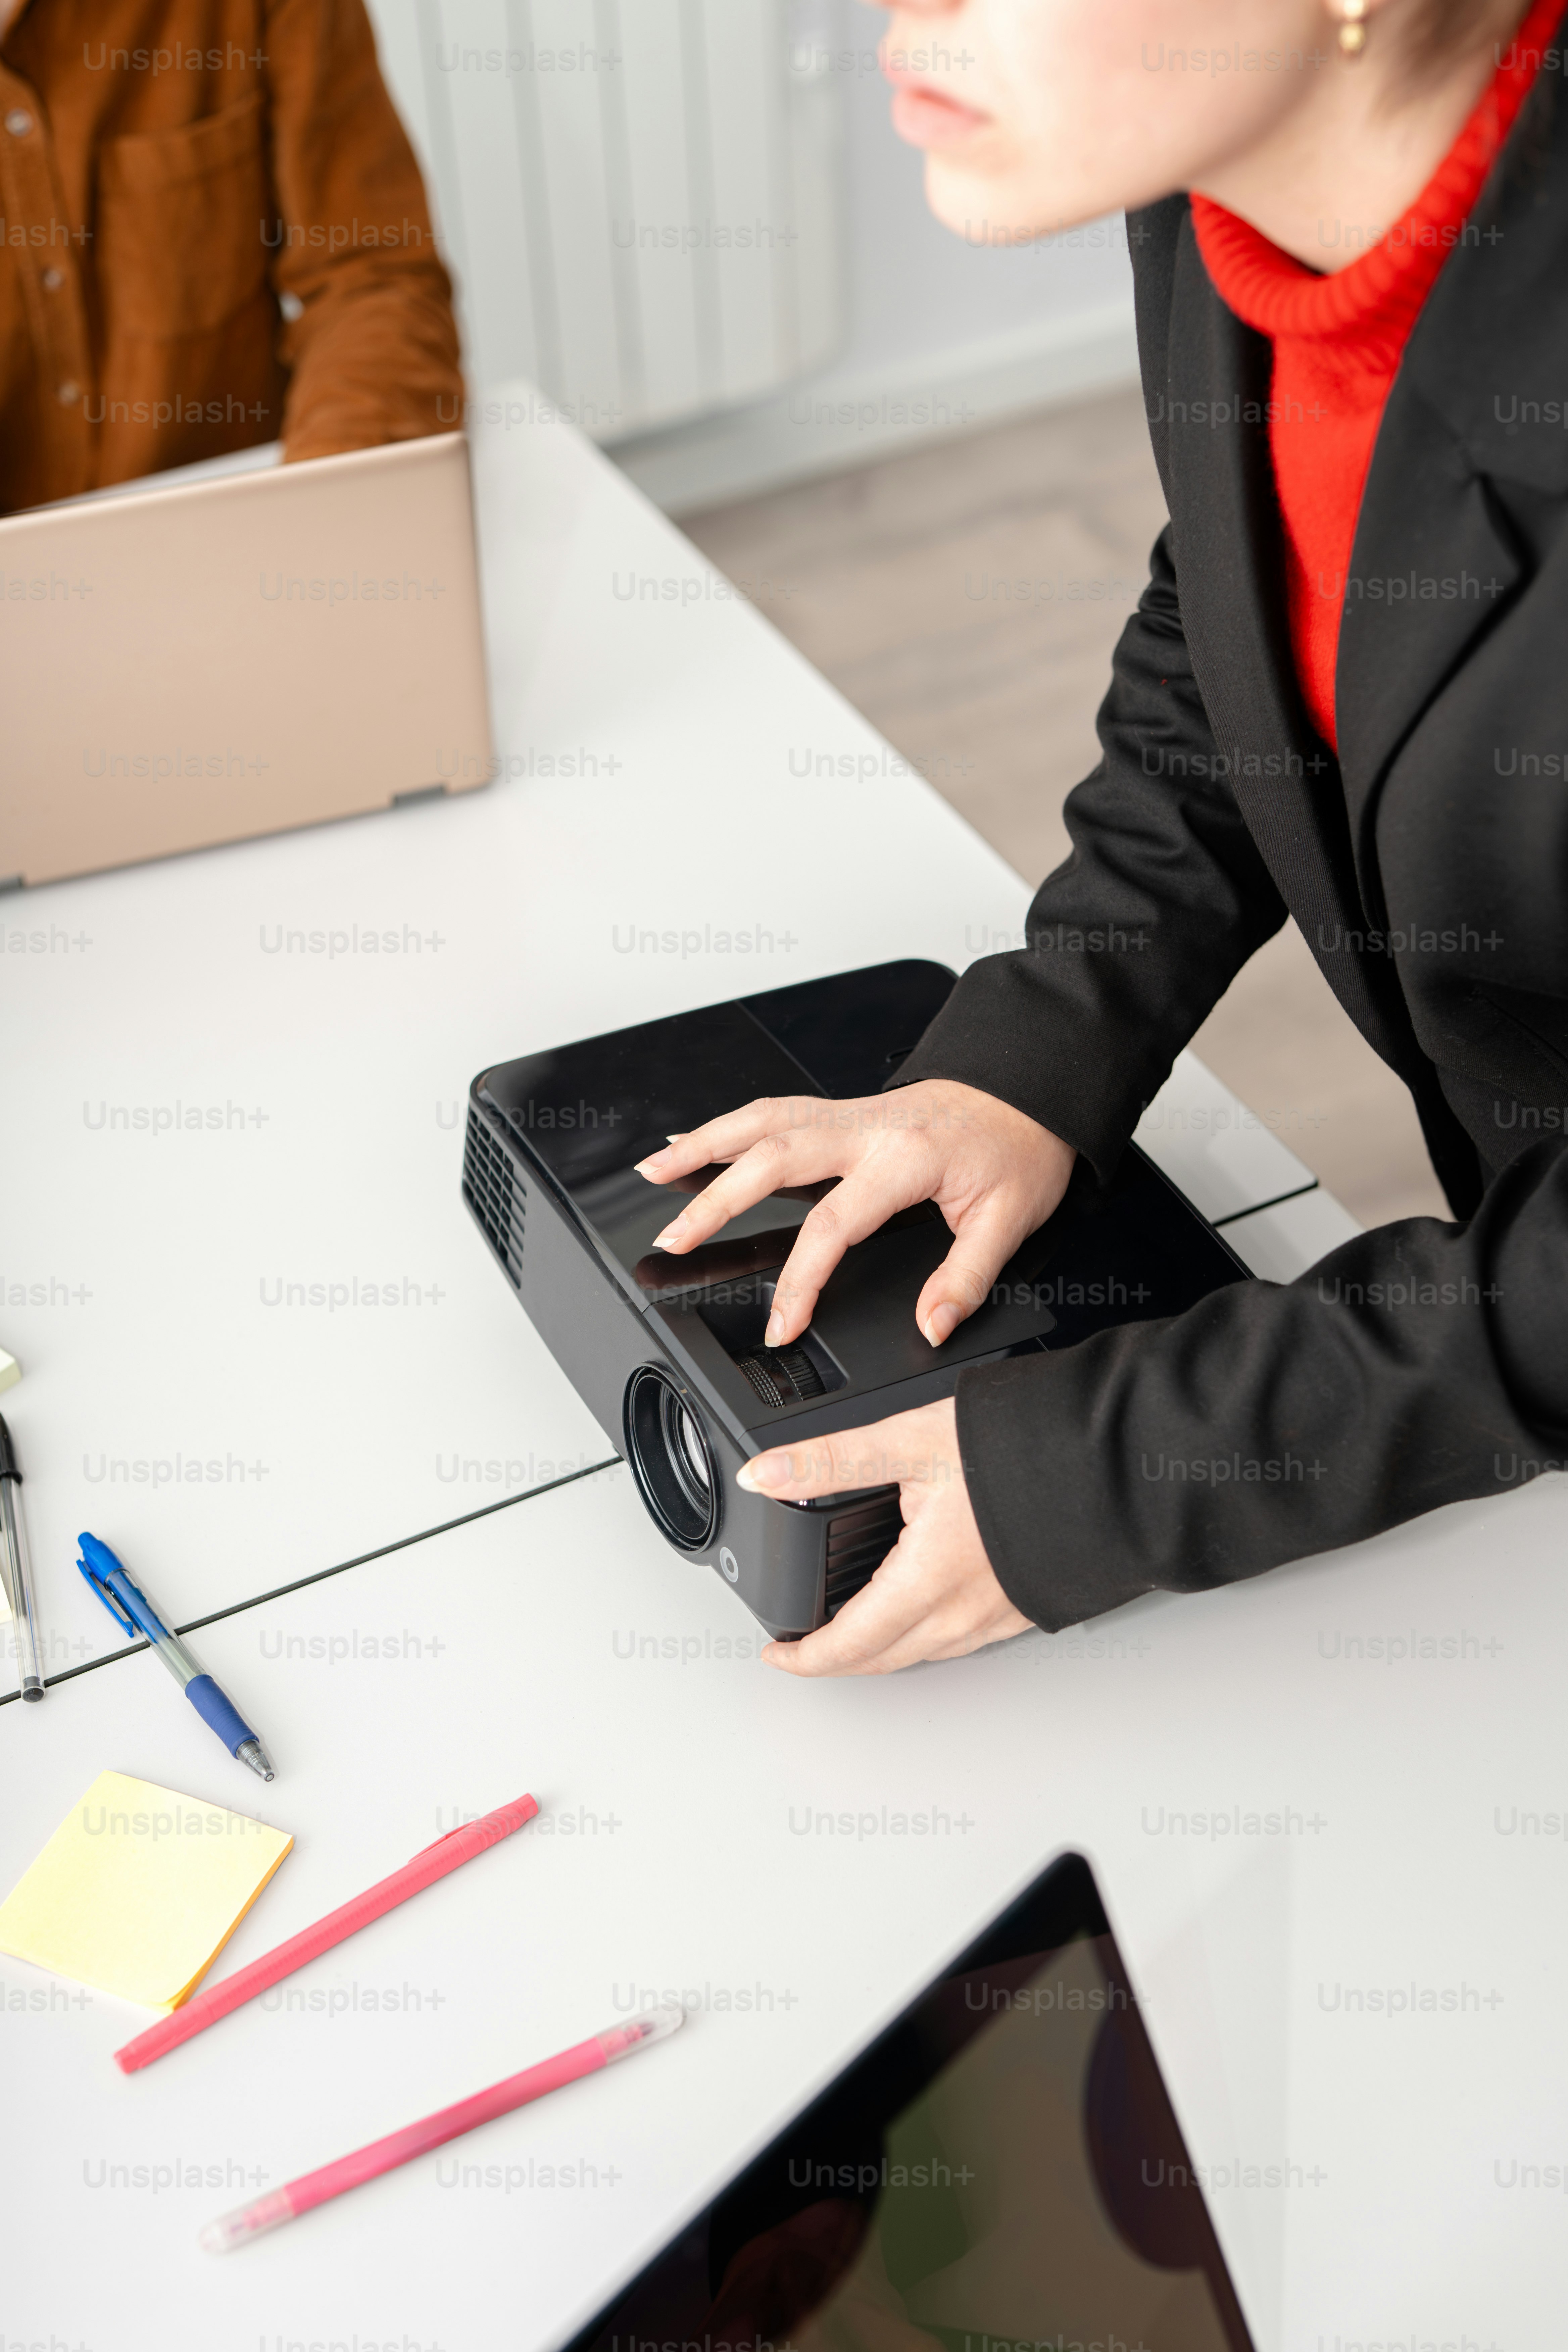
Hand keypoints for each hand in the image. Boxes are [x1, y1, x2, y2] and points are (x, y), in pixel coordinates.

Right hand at [634, 1078, 1074, 1349]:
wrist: (1032, 1088)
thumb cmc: (1022, 1146)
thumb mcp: (1012, 1219)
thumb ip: (966, 1278)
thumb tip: (931, 1326)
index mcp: (905, 1159)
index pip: (833, 1224)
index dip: (801, 1281)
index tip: (781, 1324)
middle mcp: (867, 1127)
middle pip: (771, 1158)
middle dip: (714, 1199)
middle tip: (674, 1238)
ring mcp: (851, 1112)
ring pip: (761, 1120)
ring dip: (702, 1144)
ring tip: (652, 1170)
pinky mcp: (846, 1110)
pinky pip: (775, 1110)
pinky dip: (728, 1123)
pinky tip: (696, 1138)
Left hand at [739, 1398, 1032, 1675]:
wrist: (1109, 1459)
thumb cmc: (1021, 1448)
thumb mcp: (910, 1440)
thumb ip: (830, 1460)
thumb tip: (764, 1474)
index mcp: (928, 1580)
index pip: (849, 1644)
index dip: (804, 1658)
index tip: (775, 1654)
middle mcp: (964, 1611)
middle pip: (884, 1659)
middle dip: (836, 1660)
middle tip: (803, 1649)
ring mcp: (998, 1615)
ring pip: (923, 1654)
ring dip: (881, 1651)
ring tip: (851, 1633)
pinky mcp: (1024, 1606)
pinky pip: (962, 1641)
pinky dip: (924, 1638)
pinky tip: (919, 1613)